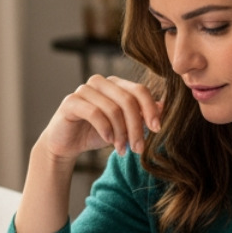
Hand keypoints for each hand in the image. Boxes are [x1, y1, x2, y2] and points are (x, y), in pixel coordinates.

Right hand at [36, 74, 162, 164]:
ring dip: (121, 133)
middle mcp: (100, 82)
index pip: (139, 90)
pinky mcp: (71, 102)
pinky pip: (95, 113)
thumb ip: (141, 115)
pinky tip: (109, 141)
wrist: (66, 144)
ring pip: (113, 108)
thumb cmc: (97, 133)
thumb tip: (164, 106)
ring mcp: (84, 90)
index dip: (151, 109)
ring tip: (122, 149)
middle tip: (138, 148)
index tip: (157, 130)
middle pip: (128, 100)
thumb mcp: (124, 126)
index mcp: (115, 84)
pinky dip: (105, 129)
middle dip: (136, 127)